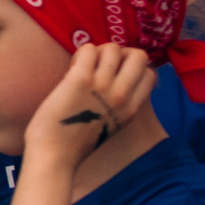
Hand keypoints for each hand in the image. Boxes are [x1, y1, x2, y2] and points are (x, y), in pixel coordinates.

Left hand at [24, 43, 155, 173]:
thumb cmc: (74, 144)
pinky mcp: (80, 79)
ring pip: (113, 48)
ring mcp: (102, 86)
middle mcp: (121, 95)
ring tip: (83, 66)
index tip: (115, 73)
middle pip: (139, 56)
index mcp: (131, 110)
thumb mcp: (110, 126)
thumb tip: (112, 81)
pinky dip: (80, 53)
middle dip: (121, 53)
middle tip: (101, 65)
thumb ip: (117, 106)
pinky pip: (88, 49)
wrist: (54, 157)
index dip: (132, 67)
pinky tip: (72, 67)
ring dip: (97, 51)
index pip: (149, 74)